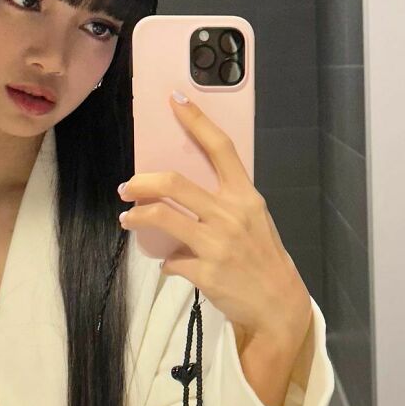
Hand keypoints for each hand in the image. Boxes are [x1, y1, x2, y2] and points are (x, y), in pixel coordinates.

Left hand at [117, 91, 311, 354]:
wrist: (278, 305)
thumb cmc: (262, 257)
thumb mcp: (253, 220)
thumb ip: (224, 202)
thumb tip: (182, 192)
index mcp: (245, 196)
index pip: (220, 148)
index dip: (196, 121)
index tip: (175, 100)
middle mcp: (231, 214)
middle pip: (174, 182)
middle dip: (141, 181)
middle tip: (126, 187)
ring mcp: (217, 243)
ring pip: (161, 216)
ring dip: (136, 216)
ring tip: (127, 219)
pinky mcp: (205, 271)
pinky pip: (170, 260)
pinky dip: (166, 262)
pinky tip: (170, 264)